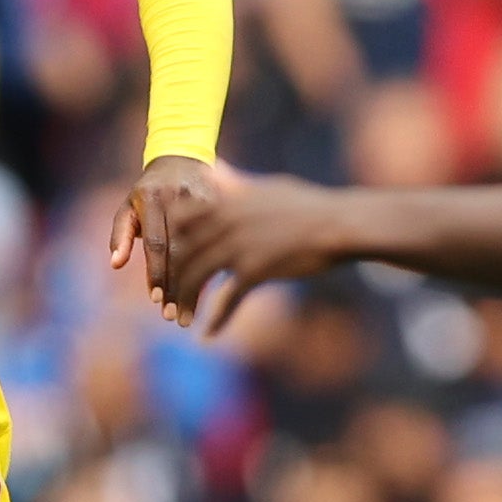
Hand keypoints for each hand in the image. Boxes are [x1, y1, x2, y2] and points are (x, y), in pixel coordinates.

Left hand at [109, 154, 218, 323]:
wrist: (183, 157)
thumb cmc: (149, 191)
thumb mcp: (129, 206)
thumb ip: (121, 233)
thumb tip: (115, 264)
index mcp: (152, 197)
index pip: (156, 241)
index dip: (156, 271)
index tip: (156, 299)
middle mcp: (180, 196)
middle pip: (180, 250)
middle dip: (177, 286)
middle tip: (173, 316)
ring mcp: (207, 198)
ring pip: (203, 250)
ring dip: (196, 286)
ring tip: (189, 314)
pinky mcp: (227, 203)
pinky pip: (222, 242)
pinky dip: (215, 271)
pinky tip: (213, 296)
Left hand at [163, 166, 351, 333]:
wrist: (337, 225)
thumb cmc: (305, 206)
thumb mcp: (265, 187)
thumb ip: (233, 183)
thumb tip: (213, 166)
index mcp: (224, 200)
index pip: (178, 223)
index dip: (168, 247)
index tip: (165, 265)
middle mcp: (224, 221)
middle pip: (182, 254)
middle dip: (171, 281)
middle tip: (164, 301)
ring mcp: (237, 245)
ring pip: (197, 278)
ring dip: (185, 302)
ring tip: (179, 320)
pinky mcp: (254, 269)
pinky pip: (227, 299)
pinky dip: (216, 319)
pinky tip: (207, 335)